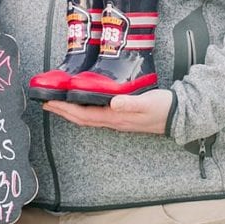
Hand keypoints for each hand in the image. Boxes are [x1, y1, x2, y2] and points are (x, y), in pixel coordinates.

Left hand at [42, 88, 171, 134]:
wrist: (179, 115)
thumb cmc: (163, 108)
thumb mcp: (148, 103)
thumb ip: (131, 103)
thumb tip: (113, 103)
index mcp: (115, 117)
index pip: (83, 115)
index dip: (65, 109)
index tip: (49, 102)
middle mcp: (113, 121)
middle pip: (81, 118)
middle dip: (62, 111)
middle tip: (45, 103)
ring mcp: (117, 119)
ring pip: (87, 117)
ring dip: (71, 111)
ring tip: (58, 103)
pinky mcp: (121, 115)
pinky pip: (96, 114)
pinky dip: (84, 109)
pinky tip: (82, 102)